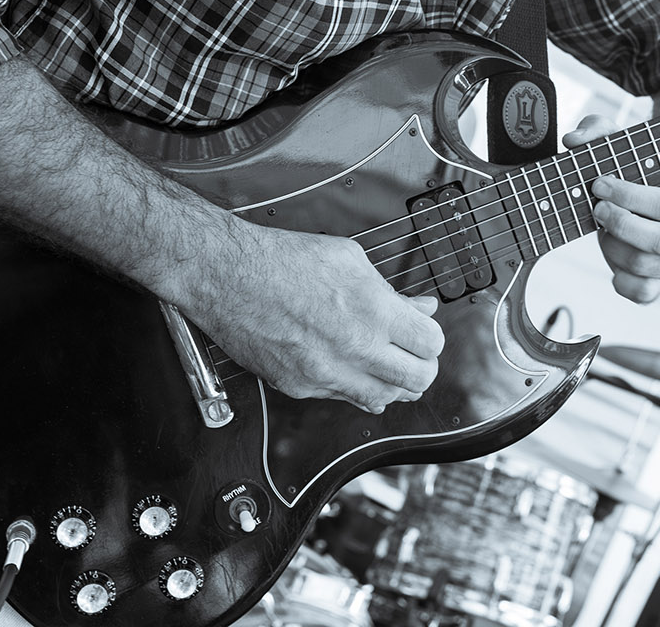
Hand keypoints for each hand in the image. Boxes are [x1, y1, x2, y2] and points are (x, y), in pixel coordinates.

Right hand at [181, 223, 443, 411]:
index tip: (424, 331)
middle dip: (422, 366)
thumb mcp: (350, 260)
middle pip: (418, 380)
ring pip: (384, 399)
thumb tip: (420, 308)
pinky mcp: (300, 387)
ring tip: (387, 363)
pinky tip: (353, 368)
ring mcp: (325, 374)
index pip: (431, 344)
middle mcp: (353, 350)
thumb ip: (391, 292)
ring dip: (393, 383)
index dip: (431, 337)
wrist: (228, 277)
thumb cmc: (283, 261)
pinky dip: (356, 387)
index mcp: (373, 311)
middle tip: (414, 352)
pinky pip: (344, 399)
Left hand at [564, 115, 659, 303]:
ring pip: (646, 267)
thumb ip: (600, 132)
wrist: (646, 200)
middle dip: (622, 224)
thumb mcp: (623, 145)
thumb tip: (575, 140)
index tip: (600, 185)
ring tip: (601, 228)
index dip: (630, 196)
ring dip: (614, 246)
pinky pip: (643, 294)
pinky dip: (622, 282)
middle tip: (598, 208)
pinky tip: (611, 260)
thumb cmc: (638, 171)